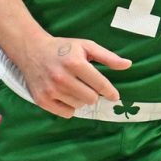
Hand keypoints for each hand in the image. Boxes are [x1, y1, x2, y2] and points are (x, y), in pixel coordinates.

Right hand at [16, 37, 130, 118]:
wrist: (32, 51)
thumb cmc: (63, 48)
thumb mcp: (86, 46)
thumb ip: (108, 57)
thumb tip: (128, 64)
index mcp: (75, 63)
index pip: (99, 84)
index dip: (110, 92)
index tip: (114, 96)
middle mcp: (62, 78)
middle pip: (91, 98)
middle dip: (93, 93)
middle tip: (86, 84)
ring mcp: (50, 90)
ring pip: (79, 106)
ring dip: (80, 98)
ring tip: (73, 86)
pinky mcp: (42, 100)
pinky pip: (66, 113)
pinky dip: (69, 106)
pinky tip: (65, 94)